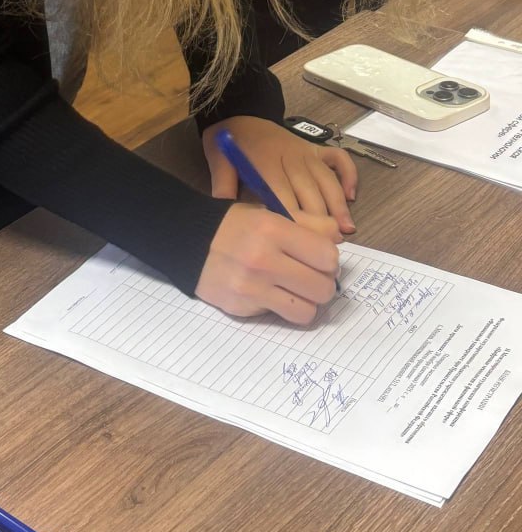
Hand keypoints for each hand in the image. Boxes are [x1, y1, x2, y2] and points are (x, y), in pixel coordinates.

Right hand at [196, 202, 341, 323]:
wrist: (189, 242)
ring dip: (306, 301)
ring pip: (308, 310)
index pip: (327, 256)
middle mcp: (263, 259)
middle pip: (323, 288)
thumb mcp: (271, 213)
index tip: (317, 258)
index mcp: (273, 229)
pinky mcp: (242, 307)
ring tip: (295, 289)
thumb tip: (340, 237)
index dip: (328, 260)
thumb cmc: (237, 226)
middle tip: (309, 276)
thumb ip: (309, 223)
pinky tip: (274, 295)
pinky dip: (285, 309)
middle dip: (321, 283)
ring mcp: (252, 286)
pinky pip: (284, 318)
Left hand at [202, 115, 355, 234]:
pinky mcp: (315, 148)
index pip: (282, 195)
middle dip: (318, 221)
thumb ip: (222, 186)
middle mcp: (290, 156)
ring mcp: (306, 151)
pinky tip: (351, 196)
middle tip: (326, 247)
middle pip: (309, 192)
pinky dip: (349, 175)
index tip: (298, 243)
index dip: (291, 220)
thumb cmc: (230, 142)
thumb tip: (224, 217)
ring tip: (345, 230)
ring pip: (327, 181)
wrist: (240, 112)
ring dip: (338, 206)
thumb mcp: (218, 161)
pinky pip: (339, 158)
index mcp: (265, 162)